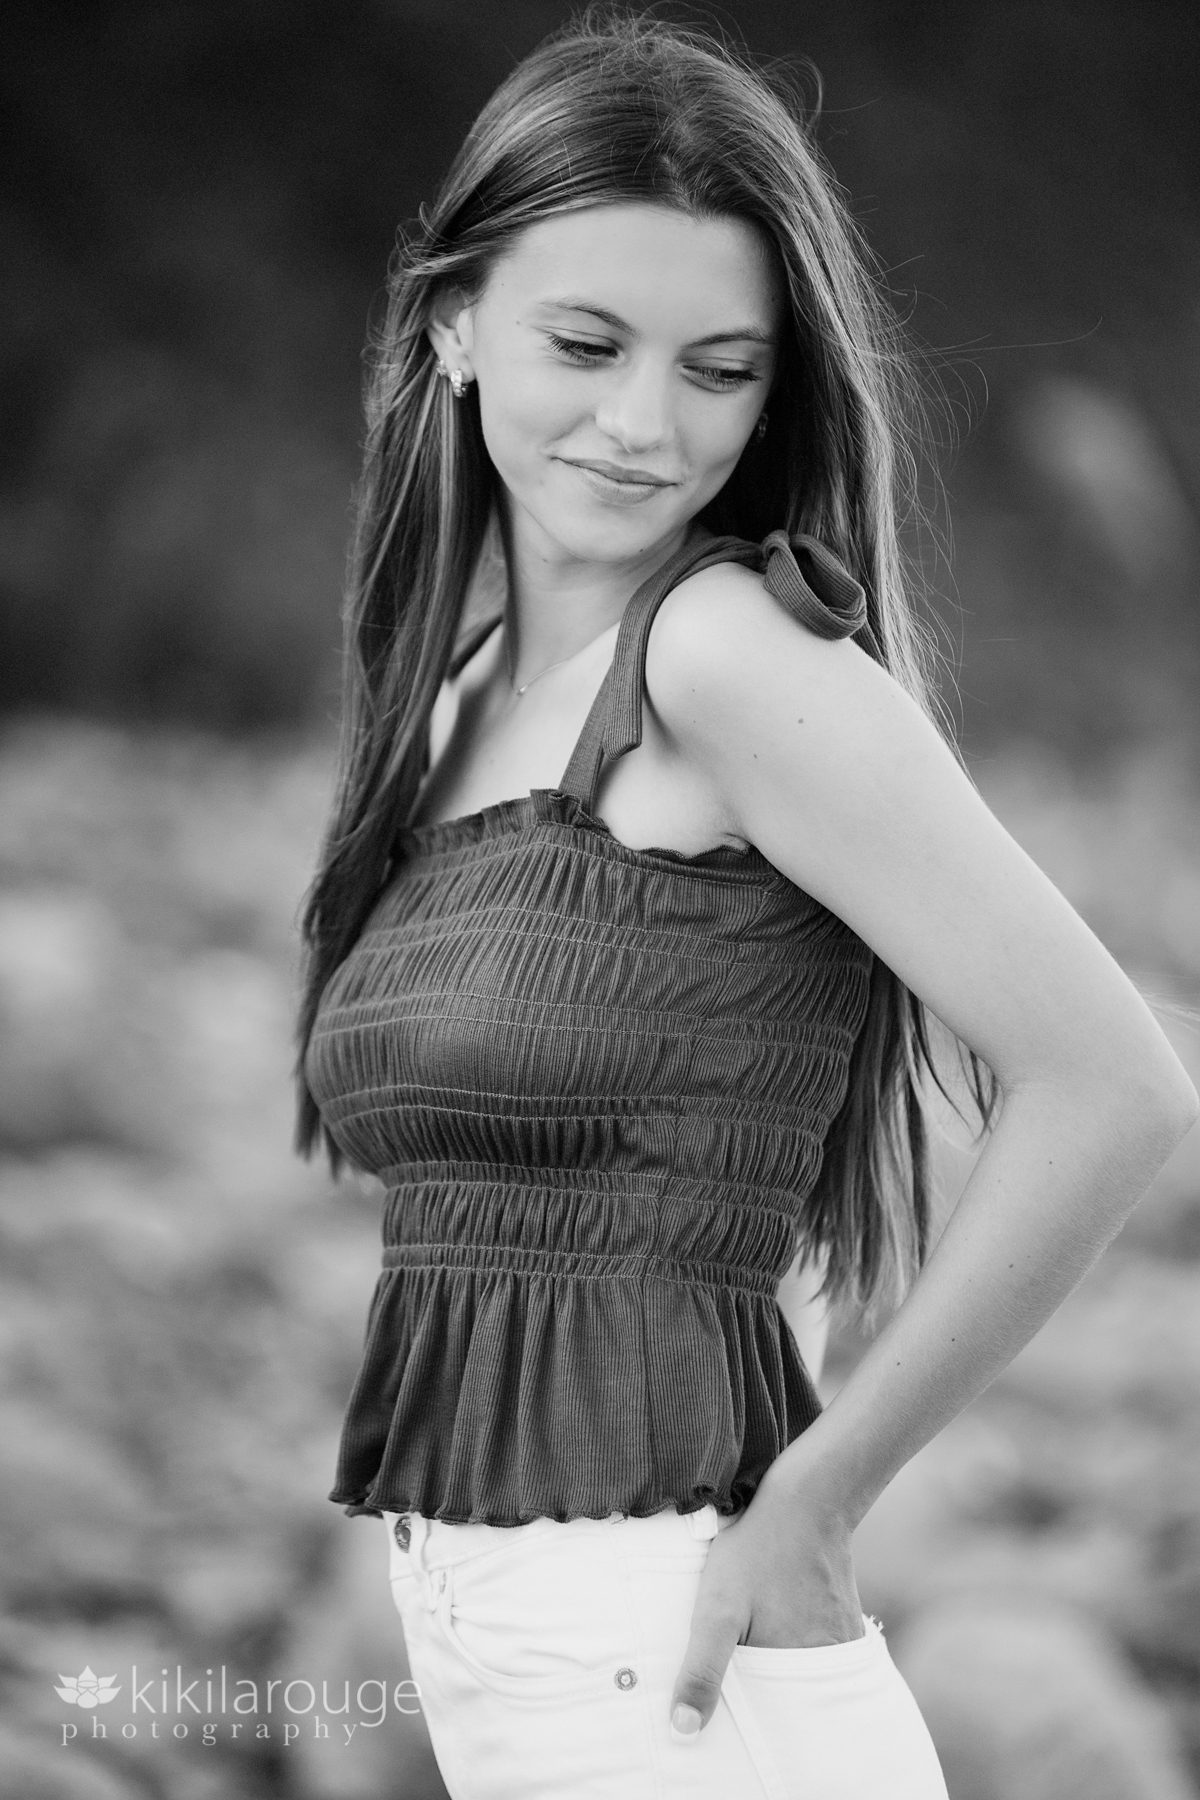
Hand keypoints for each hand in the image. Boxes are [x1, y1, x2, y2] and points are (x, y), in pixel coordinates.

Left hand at [668, 1476, 863, 1740]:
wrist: (805, 1499)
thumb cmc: (756, 1553)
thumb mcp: (716, 1610)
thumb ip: (703, 1670)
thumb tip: (683, 1732)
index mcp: (800, 1671)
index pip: (774, 1724)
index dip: (748, 1724)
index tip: (725, 1723)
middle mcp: (830, 1662)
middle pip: (792, 1698)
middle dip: (766, 1699)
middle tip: (738, 1677)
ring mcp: (842, 1639)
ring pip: (805, 1672)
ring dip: (783, 1671)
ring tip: (756, 1650)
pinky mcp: (845, 1618)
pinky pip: (820, 1648)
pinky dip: (800, 1646)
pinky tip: (779, 1624)